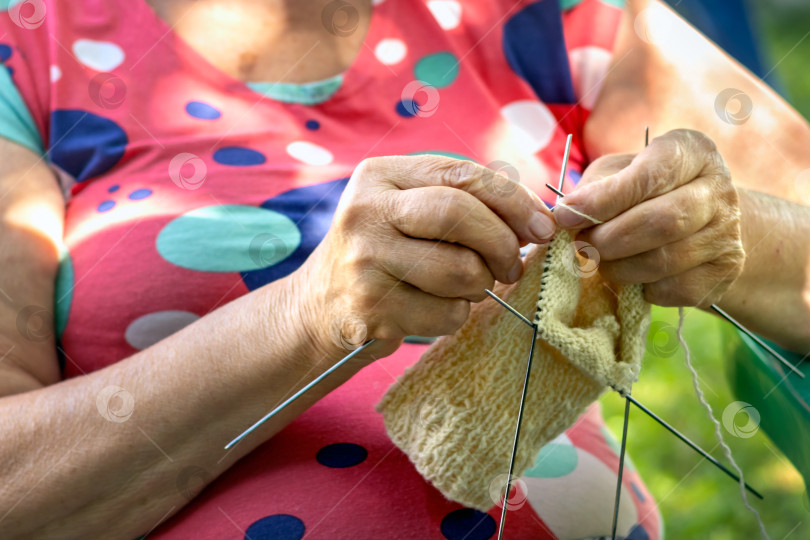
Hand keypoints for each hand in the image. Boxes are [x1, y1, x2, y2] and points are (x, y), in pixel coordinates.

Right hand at [298, 155, 556, 360]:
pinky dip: (455, 315)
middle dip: (502, 243)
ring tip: (465, 287)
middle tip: (511, 265)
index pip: (461, 174)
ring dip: (480, 286)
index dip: (513, 201)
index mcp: (379, 176)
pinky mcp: (369, 309)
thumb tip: (540, 221)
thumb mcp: (408, 211)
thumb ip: (463, 202)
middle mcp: (365, 212)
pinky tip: (433, 309)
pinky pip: (446, 314)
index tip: (543, 227)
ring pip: (460, 270)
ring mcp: (363, 261)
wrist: (319, 307)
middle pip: (457, 215)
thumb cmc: (383, 252)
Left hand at [553, 129, 744, 307]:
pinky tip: (631, 274)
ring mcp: (728, 233)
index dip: (603, 199)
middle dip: (608, 239)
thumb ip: (594, 187)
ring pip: (663, 261)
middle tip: (581, 244)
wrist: (702, 222)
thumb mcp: (619, 172)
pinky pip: (672, 290)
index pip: (650, 176)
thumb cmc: (647, 190)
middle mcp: (719, 189)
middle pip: (661, 222)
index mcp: (692, 152)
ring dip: (617, 267)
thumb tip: (565, 215)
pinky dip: (640, 288)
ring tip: (600, 260)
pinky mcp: (724, 272)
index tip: (565, 216)